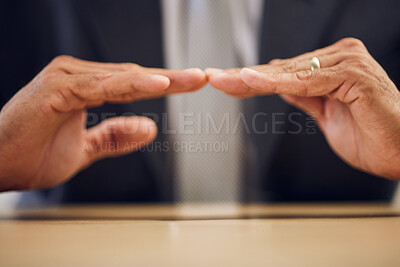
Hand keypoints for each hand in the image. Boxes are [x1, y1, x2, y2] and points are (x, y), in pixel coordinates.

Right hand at [0, 56, 205, 190]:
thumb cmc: (31, 155)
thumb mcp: (86, 149)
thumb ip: (115, 136)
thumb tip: (149, 127)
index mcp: (86, 87)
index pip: (135, 84)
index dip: (166, 84)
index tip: (193, 84)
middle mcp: (78, 76)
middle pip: (135, 76)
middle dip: (171, 78)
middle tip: (202, 77)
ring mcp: (67, 78)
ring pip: (123, 77)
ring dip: (159, 79)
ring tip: (190, 80)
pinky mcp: (57, 87)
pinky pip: (101, 85)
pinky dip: (130, 85)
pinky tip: (157, 85)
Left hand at [207, 38, 399, 179]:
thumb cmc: (372, 137)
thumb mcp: (326, 114)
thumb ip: (304, 96)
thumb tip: (280, 85)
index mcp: (332, 67)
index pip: (283, 73)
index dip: (251, 79)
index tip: (224, 81)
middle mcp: (339, 58)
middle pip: (281, 70)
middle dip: (245, 78)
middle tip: (213, 77)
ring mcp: (347, 62)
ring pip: (290, 73)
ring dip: (253, 78)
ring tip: (223, 80)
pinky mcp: (354, 74)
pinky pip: (307, 80)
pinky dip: (278, 81)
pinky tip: (252, 79)